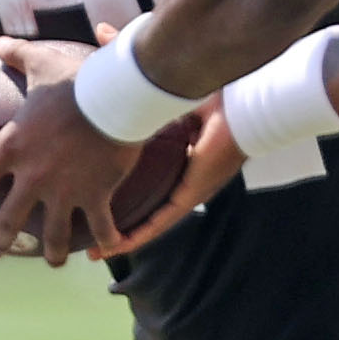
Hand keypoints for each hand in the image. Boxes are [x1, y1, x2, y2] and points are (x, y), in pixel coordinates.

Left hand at [0, 71, 137, 265]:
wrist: (113, 98)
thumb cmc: (75, 80)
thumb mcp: (41, 63)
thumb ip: (16, 55)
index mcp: (13, 147)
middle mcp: (34, 176)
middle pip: (9, 219)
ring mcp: (65, 190)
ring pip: (54, 234)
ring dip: (53, 252)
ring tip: (53, 262)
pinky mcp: (97, 194)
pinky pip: (101, 225)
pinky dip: (108, 239)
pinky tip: (111, 247)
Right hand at [91, 98, 239, 259]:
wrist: (243, 110)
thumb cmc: (221, 103)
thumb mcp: (181, 106)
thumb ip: (162, 108)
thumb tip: (133, 88)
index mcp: (188, 165)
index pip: (155, 190)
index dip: (132, 202)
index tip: (107, 206)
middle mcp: (189, 185)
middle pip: (151, 213)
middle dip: (122, 229)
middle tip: (95, 242)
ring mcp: (191, 192)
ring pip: (153, 223)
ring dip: (126, 238)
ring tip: (100, 251)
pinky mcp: (191, 194)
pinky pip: (162, 220)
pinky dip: (141, 233)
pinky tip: (120, 244)